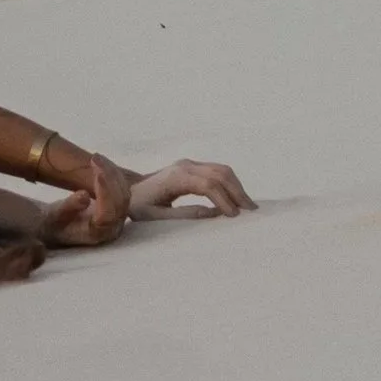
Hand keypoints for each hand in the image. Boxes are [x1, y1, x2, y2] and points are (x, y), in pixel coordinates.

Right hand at [42, 151, 135, 246]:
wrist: (56, 227)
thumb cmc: (53, 223)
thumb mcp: (53, 216)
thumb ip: (69, 207)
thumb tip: (83, 196)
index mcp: (96, 234)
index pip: (107, 214)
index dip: (105, 193)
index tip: (97, 173)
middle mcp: (112, 229)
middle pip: (119, 202)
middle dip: (110, 177)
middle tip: (95, 158)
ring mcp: (118, 219)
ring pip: (124, 194)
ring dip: (113, 173)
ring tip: (97, 157)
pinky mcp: (118, 209)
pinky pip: (123, 191)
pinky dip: (115, 175)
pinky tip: (104, 163)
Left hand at [129, 159, 254, 218]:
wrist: (129, 190)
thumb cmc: (139, 206)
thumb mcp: (158, 216)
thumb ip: (186, 215)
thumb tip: (215, 214)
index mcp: (175, 178)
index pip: (207, 185)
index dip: (224, 199)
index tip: (234, 216)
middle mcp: (184, 166)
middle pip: (219, 173)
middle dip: (237, 192)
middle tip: (252, 211)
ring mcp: (188, 164)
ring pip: (221, 170)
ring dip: (237, 186)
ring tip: (248, 206)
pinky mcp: (192, 167)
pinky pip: (217, 171)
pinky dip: (230, 183)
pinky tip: (237, 198)